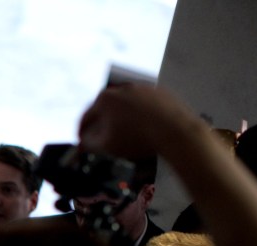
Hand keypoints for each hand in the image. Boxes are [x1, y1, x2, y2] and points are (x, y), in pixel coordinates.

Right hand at [78, 83, 204, 162]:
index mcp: (104, 99)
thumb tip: (82, 144)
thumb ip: (88, 144)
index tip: (83, 143)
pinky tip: (144, 130)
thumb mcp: (106, 146)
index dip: (82, 133)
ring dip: (122, 120)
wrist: (175, 132)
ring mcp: (143, 88)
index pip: (86, 117)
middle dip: (102, 126)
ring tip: (126, 137)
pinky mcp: (160, 92)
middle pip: (106, 109)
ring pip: (126, 107)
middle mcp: (122, 88)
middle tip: (103, 141)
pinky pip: (144, 106)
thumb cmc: (138, 138)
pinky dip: (141, 117)